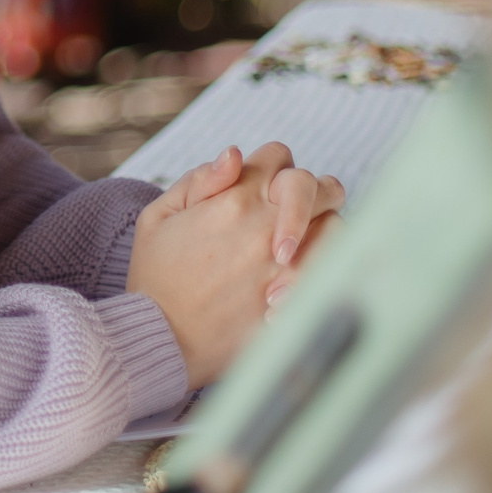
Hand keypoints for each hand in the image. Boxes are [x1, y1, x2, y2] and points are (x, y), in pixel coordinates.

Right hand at [124, 142, 344, 387]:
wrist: (160, 338)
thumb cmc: (155, 278)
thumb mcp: (158, 217)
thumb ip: (199, 180)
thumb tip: (235, 153)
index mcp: (233, 198)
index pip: (277, 156)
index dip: (271, 166)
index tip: (260, 188)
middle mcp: (265, 225)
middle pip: (318, 184)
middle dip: (311, 191)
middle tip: (294, 212)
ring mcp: (284, 263)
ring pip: (336, 226)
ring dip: (322, 229)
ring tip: (299, 248)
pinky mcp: (294, 297)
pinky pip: (333, 272)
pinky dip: (326, 270)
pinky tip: (299, 281)